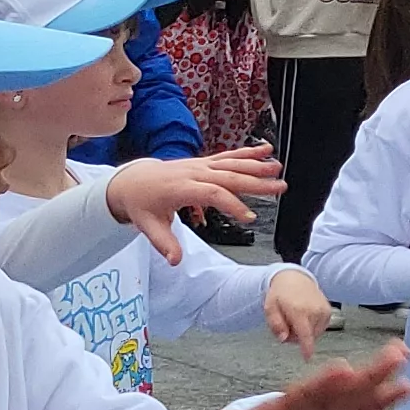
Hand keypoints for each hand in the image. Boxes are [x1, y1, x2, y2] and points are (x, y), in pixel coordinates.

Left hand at [103, 150, 282, 264]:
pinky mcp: (204, 162)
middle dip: (256, 182)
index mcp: (181, 188)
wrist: (129, 181)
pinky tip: (265, 150)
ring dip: (256, 165)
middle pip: (229, 176)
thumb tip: (175, 260)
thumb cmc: (140, 202)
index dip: (232, 205)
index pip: (212, 194)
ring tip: (277, 169)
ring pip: (231, 163)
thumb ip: (164, 243)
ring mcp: (199, 165)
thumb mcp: (147, 225)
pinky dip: (248, 152)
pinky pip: (228, 156)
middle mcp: (193, 173)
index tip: (248, 217)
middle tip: (279, 187)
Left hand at [219, 344, 409, 409]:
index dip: (325, 382)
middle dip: (366, 371)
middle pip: (343, 385)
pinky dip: (386, 400)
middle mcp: (318, 402)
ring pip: (360, 391)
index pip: (310, 392)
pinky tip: (406, 389)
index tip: (342, 370)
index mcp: (291, 406)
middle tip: (390, 353)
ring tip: (402, 357)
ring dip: (381, 376)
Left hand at [261, 269, 331, 353]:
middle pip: (306, 337)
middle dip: (295, 337)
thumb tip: (283, 338)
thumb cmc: (280, 294)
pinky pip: (320, 328)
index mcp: (298, 311)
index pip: (305, 334)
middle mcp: (314, 311)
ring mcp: (323, 311)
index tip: (308, 358)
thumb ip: (275, 325)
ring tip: (295, 320)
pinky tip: (305, 318)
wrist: (294, 279)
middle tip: (286, 326)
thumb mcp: (269, 308)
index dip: (307, 348)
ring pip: (314, 334)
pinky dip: (312, 328)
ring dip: (304, 332)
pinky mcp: (328, 312)